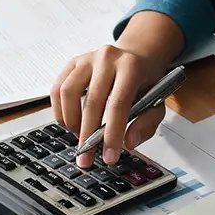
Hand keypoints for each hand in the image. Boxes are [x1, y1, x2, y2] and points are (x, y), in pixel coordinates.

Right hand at [50, 11, 184, 167]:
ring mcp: (87, 59)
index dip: (112, 134)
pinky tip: (69, 123)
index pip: (118, 104)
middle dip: (88, 136)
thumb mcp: (156, 102)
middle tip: (86, 158)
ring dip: (71, 121)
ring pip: (68, 93)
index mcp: (131, 67)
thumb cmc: (144, 81)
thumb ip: (147, 123)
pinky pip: (57, 89)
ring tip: (79, 136)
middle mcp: (107, 59)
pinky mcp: (72, 64)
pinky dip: (60, 111)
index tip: (109, 157)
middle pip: (92, 102)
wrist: (136, 56)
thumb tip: (128, 142)